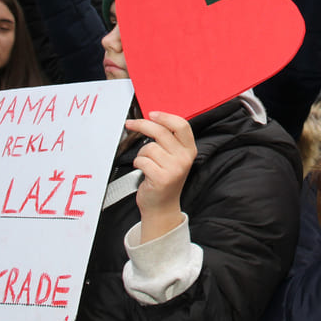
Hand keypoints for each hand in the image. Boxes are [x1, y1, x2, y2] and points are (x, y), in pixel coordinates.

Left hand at [126, 112, 196, 241]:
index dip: (165, 117)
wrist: (162, 206)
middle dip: (142, 125)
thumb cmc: (164, 179)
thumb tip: (152, 120)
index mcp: (189, 150)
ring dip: (141, 154)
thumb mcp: (174, 158)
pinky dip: (138, 164)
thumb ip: (169, 141)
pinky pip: (142, 160)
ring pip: (149, 147)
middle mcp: (184, 158)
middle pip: (161, 131)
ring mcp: (175, 169)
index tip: (152, 114)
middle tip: (130, 124)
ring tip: (146, 163)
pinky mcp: (162, 178)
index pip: (181, 125)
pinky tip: (143, 170)